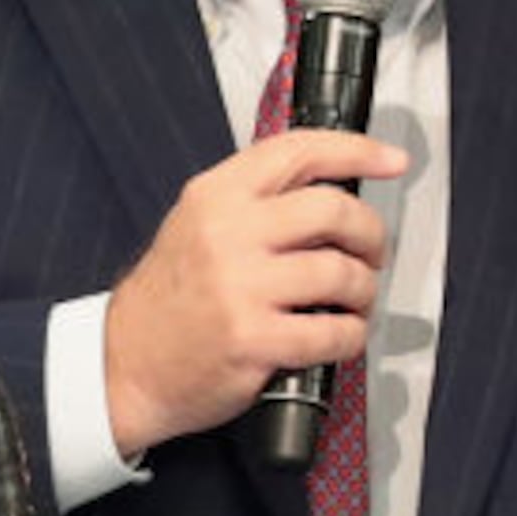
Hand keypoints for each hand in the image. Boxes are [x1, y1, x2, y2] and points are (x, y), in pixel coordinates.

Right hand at [101, 128, 405, 460]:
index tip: (391, 161)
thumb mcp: (196, 224)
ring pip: (342, 273)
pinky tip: (338, 336)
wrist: (125, 364)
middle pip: (334, 210)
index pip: (299, 151)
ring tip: (353, 301)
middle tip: (372, 252)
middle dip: (370, 234)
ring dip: (364, 290)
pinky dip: (351, 336)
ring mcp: (240, 288)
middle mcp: (227, 233)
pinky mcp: (253, 340)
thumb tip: (332, 190)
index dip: (358, 151)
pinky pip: (334, 332)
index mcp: (215, 195)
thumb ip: (253, 200)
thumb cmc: (169, 298)